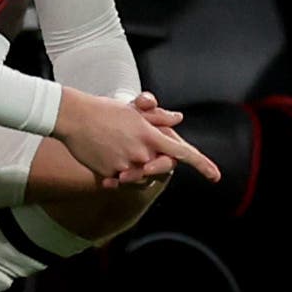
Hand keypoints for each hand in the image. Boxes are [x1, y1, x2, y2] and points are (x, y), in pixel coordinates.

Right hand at [56, 87, 217, 187]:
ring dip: (135, 168)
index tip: (216, 176)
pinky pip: (120, 181)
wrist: (75, 117)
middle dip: (157, 165)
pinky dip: (117, 174)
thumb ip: (158, 116)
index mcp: (151, 135)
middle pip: (160, 168)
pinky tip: (106, 156)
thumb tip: (178, 119)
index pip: (183, 153)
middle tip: (140, 152)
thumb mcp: (136, 110)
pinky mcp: (108, 174)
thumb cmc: (106, 110)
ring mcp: (125, 165)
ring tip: (118, 149)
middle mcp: (141, 152)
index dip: (202, 164)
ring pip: (140, 176)